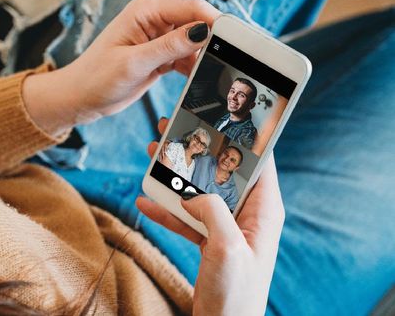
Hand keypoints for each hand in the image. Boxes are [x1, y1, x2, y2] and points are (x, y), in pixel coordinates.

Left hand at [23, 0, 219, 135]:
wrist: (80, 98)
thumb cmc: (96, 77)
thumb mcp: (134, 63)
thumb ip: (169, 47)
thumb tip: (202, 31)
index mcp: (146, 10)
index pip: (191, 8)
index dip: (215, 22)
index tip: (235, 40)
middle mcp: (154, 20)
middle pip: (196, 23)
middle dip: (211, 41)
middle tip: (227, 61)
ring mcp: (157, 38)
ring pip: (194, 43)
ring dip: (202, 57)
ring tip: (210, 74)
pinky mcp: (159, 56)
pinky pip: (185, 57)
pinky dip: (192, 68)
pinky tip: (197, 79)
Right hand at [137, 118, 284, 315]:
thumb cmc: (235, 296)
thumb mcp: (227, 248)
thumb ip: (212, 212)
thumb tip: (194, 194)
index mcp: (263, 211)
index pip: (257, 161)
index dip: (240, 135)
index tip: (219, 112)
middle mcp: (247, 216)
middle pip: (220, 171)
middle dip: (196, 149)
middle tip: (173, 126)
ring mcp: (227, 228)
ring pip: (200, 191)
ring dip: (175, 175)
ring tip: (154, 153)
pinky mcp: (210, 242)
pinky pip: (186, 218)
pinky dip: (166, 209)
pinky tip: (145, 201)